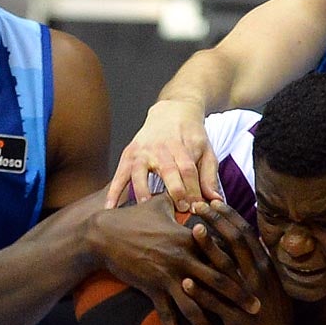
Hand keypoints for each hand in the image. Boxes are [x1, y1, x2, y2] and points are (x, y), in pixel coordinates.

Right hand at [86, 195, 258, 324]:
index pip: (222, 253)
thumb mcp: (159, 204)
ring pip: (192, 303)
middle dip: (238, 297)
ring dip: (204, 323)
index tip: (258, 276)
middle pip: (217, 280)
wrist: (104, 233)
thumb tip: (195, 194)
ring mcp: (166, 274)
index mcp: (190, 237)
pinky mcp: (150, 286)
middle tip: (255, 310)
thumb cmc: (132, 216)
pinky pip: (164, 311)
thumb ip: (181, 200)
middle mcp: (182, 257)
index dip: (241, 265)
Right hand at [104, 99, 221, 210]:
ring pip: (140, 172)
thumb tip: (215, 201)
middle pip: (167, 170)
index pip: (188, 170)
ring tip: (143, 212)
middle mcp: (161, 148)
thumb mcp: (206, 150)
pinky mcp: (129, 154)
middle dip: (172, 191)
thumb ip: (209, 176)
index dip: (192, 190)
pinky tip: (109, 208)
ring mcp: (142, 151)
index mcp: (183, 147)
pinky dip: (113, 191)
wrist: (171, 111)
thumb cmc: (191, 136)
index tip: (195, 208)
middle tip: (177, 211)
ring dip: (142, 192)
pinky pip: (119, 174)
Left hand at [182, 200, 295, 324]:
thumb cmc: (269, 314)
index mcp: (265, 267)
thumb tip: (253, 238)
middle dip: (216, 222)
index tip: (212, 200)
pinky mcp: (237, 318)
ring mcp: (247, 297)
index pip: (246, 233)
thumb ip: (259, 262)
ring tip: (191, 231)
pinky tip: (183, 281)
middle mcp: (258, 278)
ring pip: (226, 268)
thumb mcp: (271, 285)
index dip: (229, 216)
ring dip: (209, 248)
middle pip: (235, 242)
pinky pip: (216, 303)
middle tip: (197, 205)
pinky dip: (200, 292)